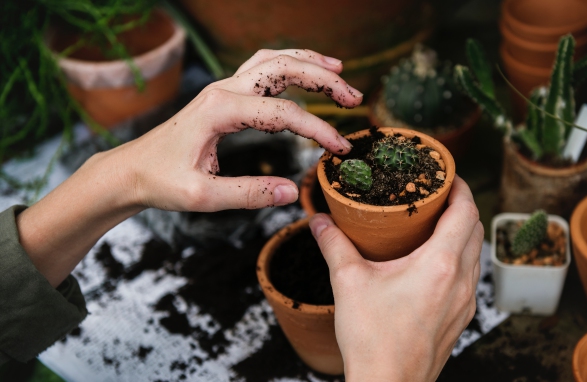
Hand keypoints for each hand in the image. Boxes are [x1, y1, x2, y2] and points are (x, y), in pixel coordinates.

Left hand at [119, 48, 361, 211]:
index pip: (283, 114)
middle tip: (354, 97)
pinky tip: (305, 72)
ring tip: (339, 71)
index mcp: (219, 111)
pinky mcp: (223, 95)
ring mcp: (223, 88)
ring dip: (308, 63)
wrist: (130, 170)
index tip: (340, 149)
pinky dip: (289, 65)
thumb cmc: (160, 181)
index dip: (318, 129)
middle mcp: (223, 90)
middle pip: (283, 69)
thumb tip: (292, 192)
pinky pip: (261, 68)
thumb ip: (249, 194)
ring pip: (273, 60)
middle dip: (324, 79)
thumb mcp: (203, 196)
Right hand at [310, 176, 482, 380]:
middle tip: (437, 195)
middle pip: (475, 229)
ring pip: (476, 253)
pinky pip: (470, 277)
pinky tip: (434, 262)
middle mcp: (461, 281)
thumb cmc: (373, 339)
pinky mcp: (461, 318)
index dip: (460, 187)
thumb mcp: (348, 283)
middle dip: (461, 205)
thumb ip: (334, 245)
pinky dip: (460, 258)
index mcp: (440, 264)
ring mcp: (465, 302)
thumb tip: (319, 221)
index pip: (466, 211)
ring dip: (463, 232)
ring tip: (436, 223)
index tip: (447, 175)